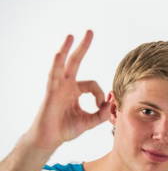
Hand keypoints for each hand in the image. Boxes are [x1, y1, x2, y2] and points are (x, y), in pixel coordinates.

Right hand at [25, 30, 110, 150]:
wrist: (50, 138)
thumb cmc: (67, 129)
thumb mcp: (90, 121)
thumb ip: (103, 113)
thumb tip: (114, 103)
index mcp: (76, 90)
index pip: (93, 85)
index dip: (101, 95)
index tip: (102, 106)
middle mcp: (66, 84)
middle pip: (76, 61)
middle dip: (83, 46)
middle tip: (90, 31)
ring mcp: (58, 86)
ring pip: (63, 64)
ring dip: (67, 49)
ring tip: (71, 35)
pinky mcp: (51, 91)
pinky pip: (53, 75)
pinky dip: (56, 65)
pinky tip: (58, 54)